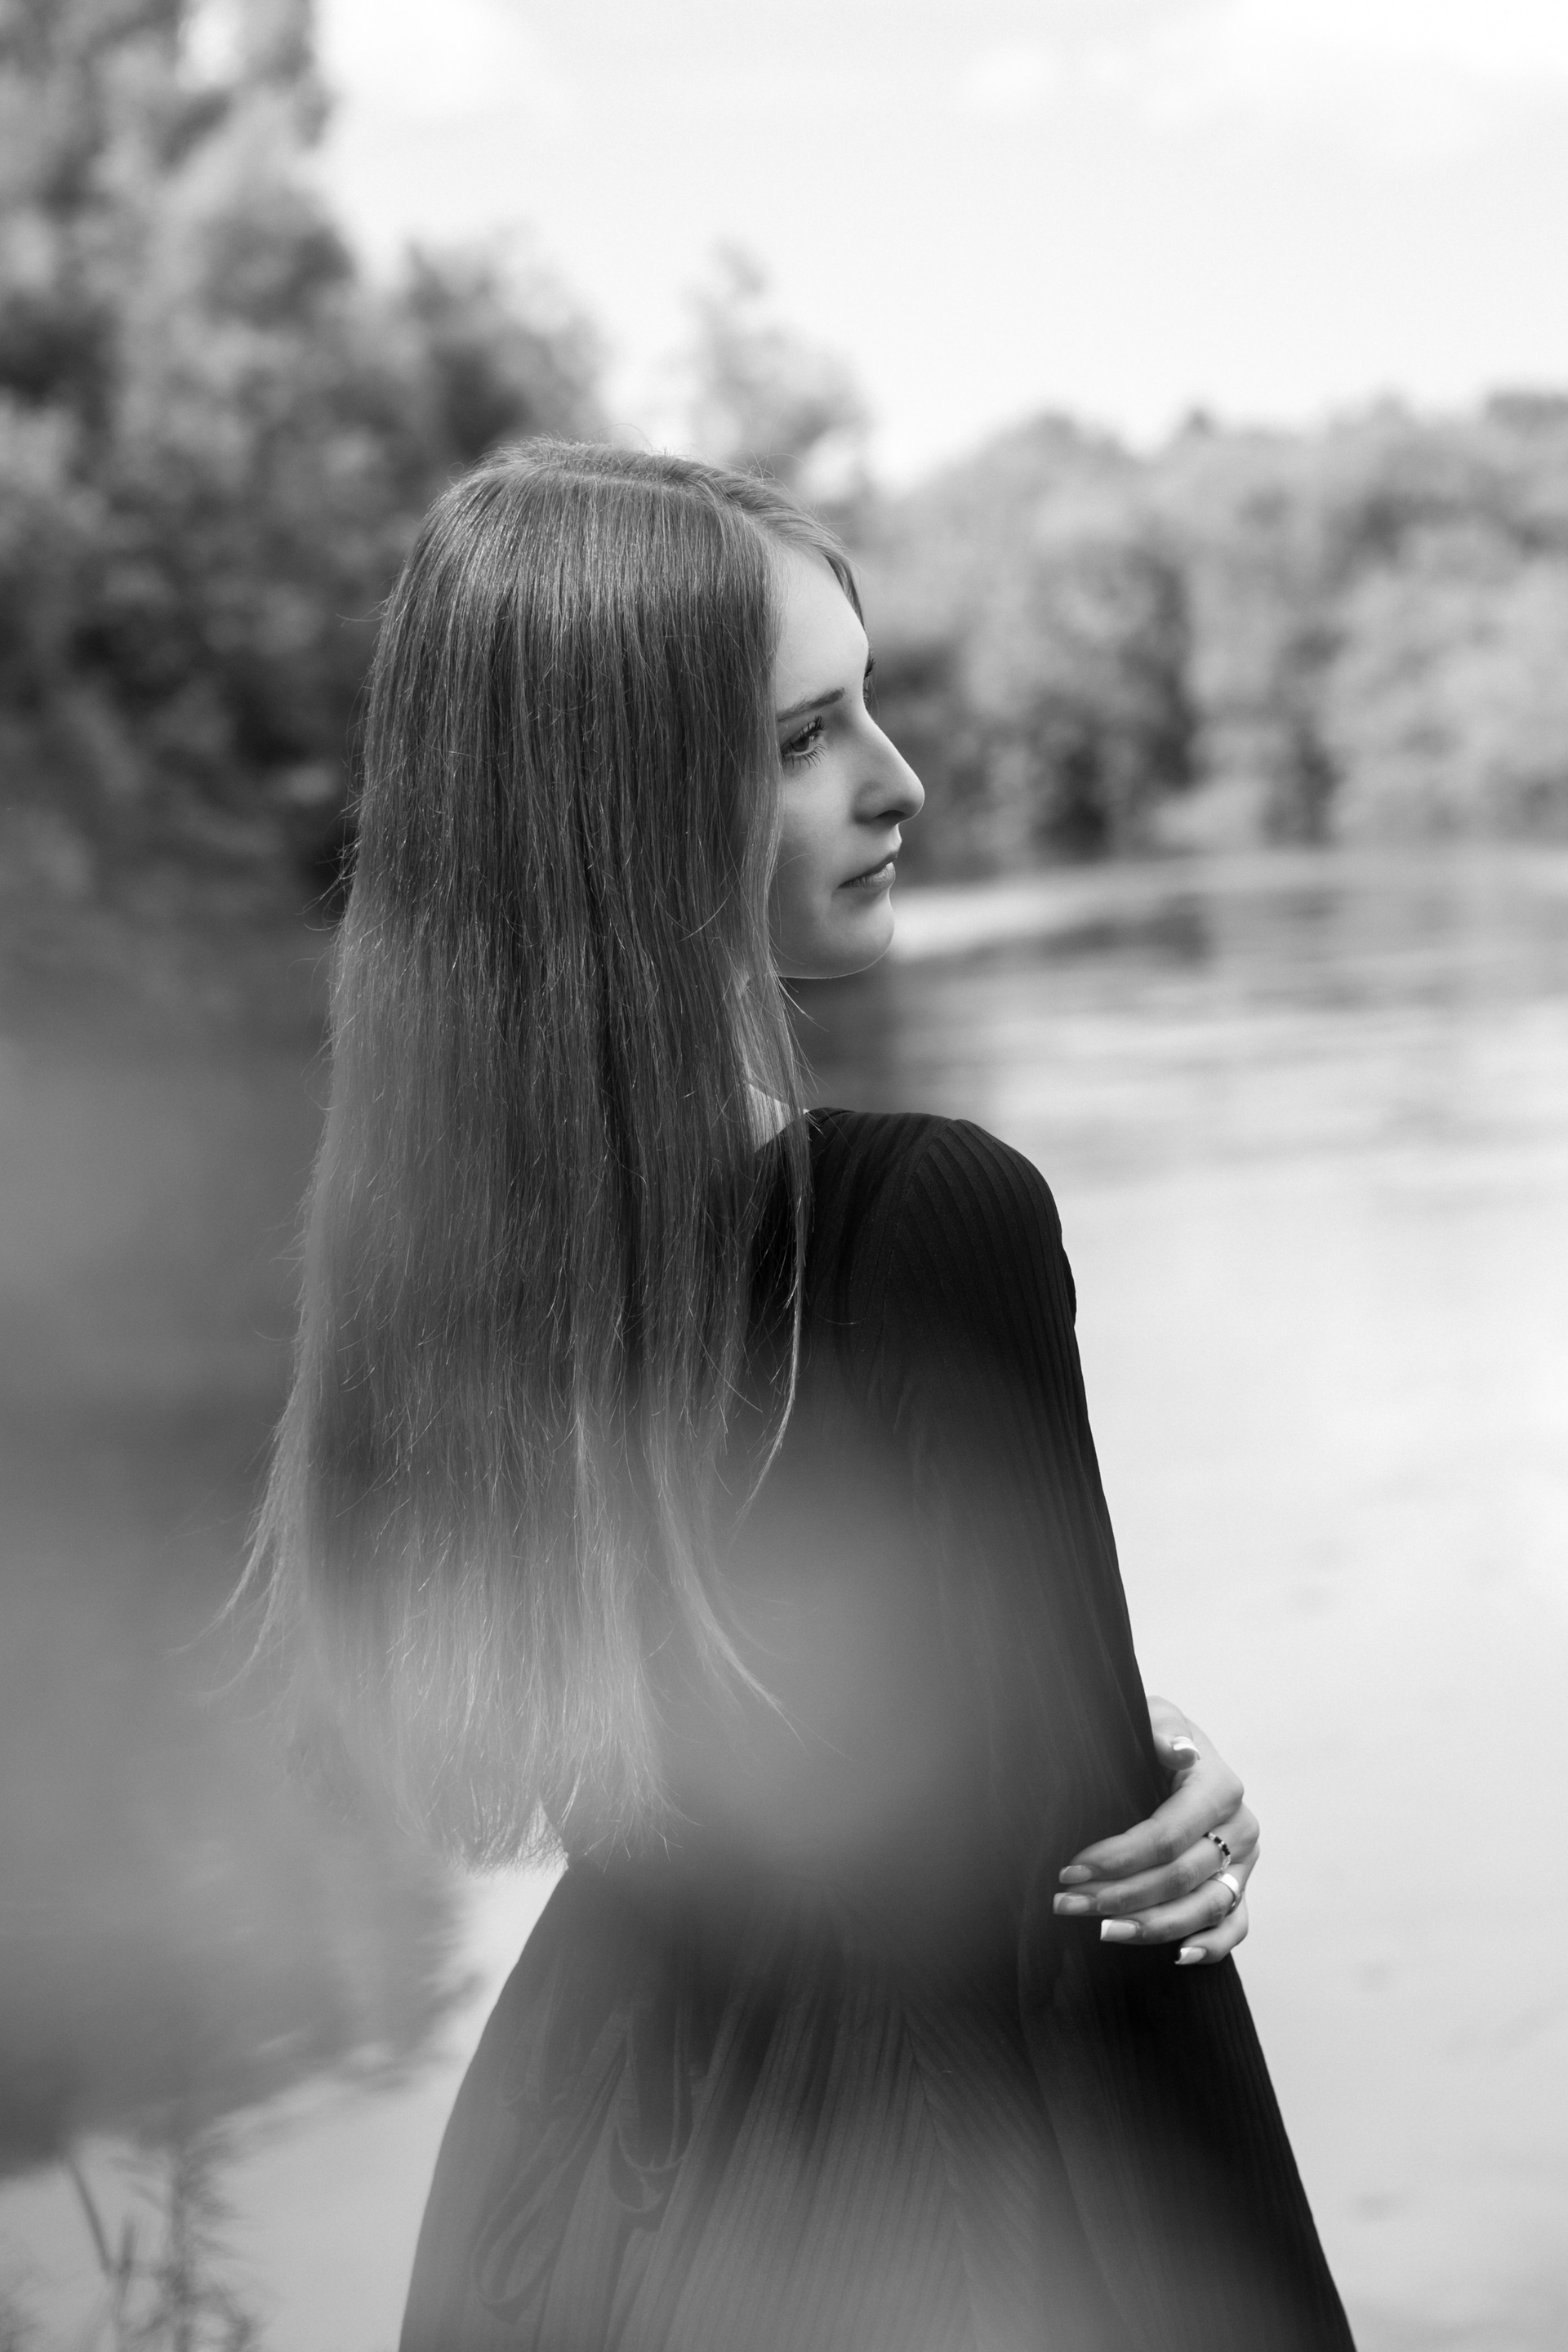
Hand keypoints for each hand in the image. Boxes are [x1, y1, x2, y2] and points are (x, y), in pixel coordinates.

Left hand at [1050, 1695, 1258, 1965]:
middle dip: (1120, 1896)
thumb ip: (1161, 1729)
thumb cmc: (1156, 1735)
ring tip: (1104, 1932)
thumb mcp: (1153, 1715)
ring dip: (1152, 1927)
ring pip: (1204, 1908)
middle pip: (1180, 1877)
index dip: (1119, 1858)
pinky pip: (1235, 1926)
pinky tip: (1176, 1956)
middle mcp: (1241, 1827)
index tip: (1071, 1869)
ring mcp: (1244, 1862)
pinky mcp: (1240, 1885)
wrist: (1177, 1750)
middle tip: (1067, 1904)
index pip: (1167, 1836)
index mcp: (1220, 1786)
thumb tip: (1178, 1750)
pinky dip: (1211, 1946)